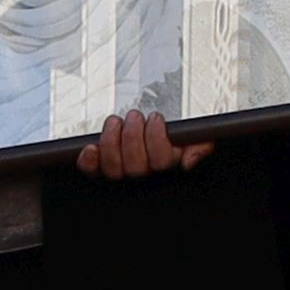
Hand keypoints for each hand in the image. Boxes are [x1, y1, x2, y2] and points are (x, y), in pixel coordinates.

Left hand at [78, 110, 214, 180]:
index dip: (156, 139)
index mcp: (167, 166)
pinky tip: (91, 148)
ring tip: (116, 122)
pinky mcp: (101, 167)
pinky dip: (89, 160)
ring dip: (112, 141)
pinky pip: (92, 170)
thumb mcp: (197, 136)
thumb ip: (200, 144)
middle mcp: (144, 173)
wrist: (150, 128)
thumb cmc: (176, 136)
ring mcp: (122, 171)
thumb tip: (188, 161)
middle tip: (135, 116)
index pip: (161, 161)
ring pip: (113, 168)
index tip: (156, 118)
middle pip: (135, 167)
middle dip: (133, 136)